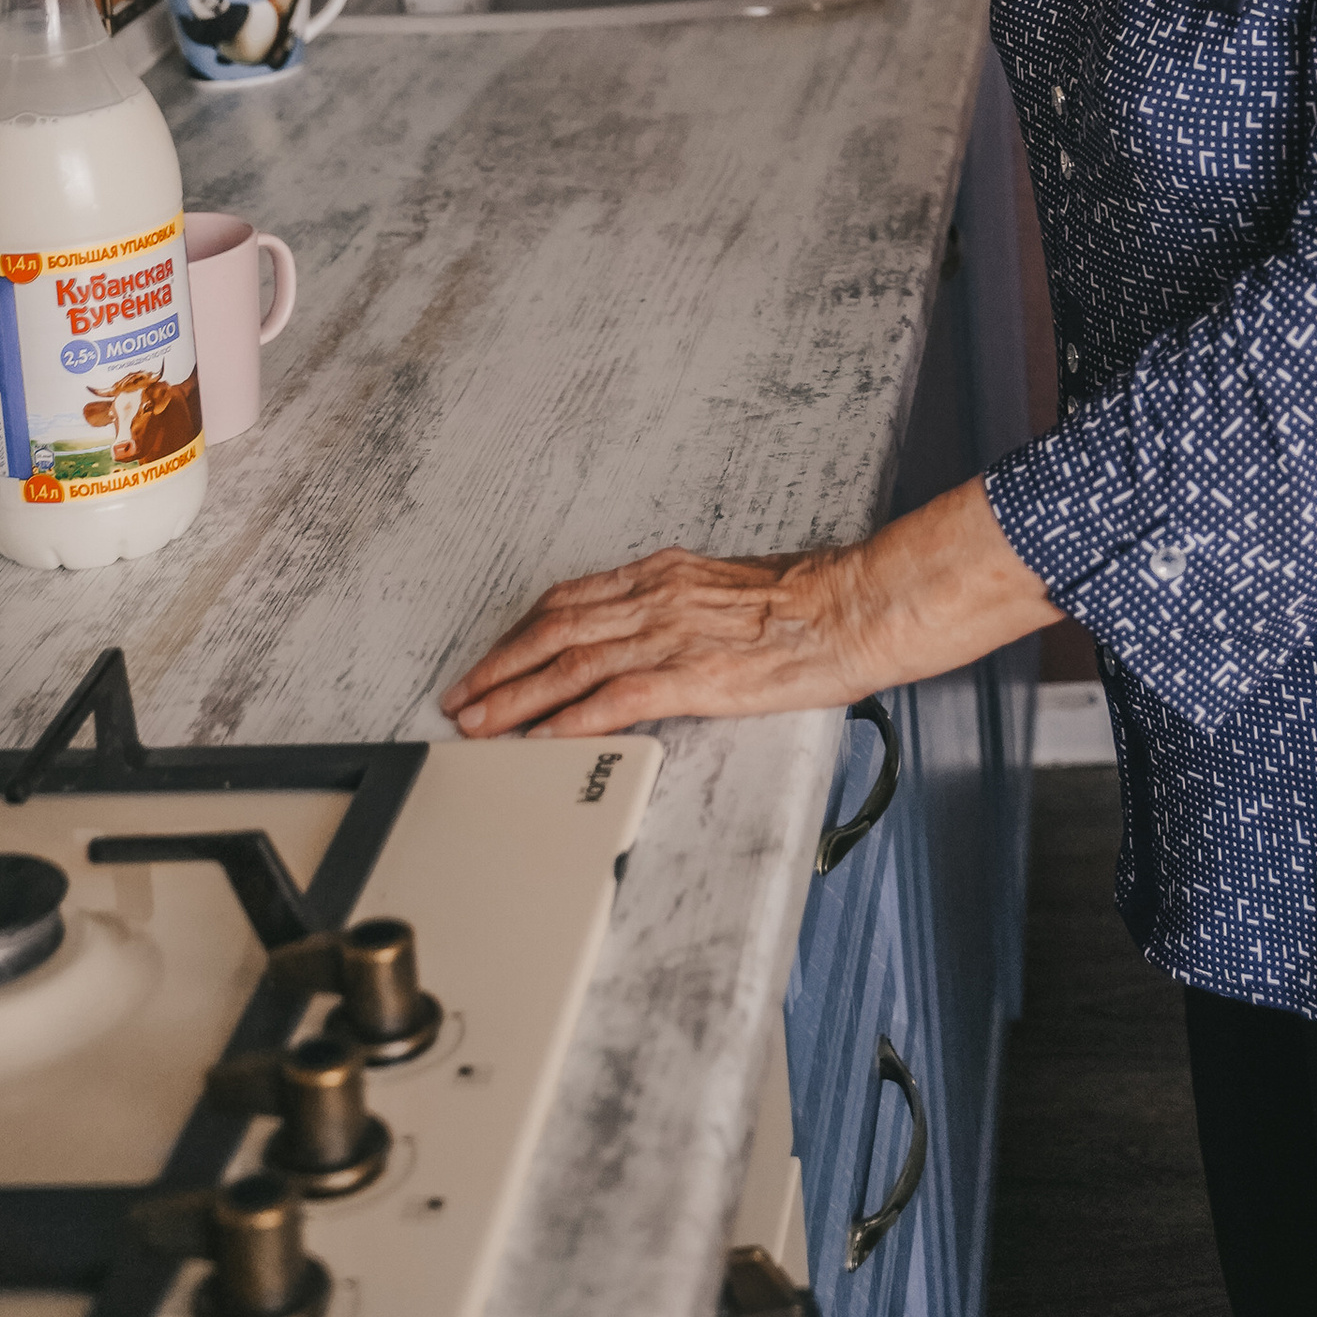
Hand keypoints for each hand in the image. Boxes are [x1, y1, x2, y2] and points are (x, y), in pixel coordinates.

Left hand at [439, 483, 1056, 740]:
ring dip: (516, 696)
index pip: (570, 600)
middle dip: (500, 666)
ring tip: (479, 724)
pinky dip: (568, 720)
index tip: (491, 657)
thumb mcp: (731, 589)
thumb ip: (685, 606)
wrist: (856, 607)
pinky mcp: (691, 675)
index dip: (521, 632)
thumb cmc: (811, 600)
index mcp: (664, 575)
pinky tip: (540, 740)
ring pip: (570, 663)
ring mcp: (670, 634)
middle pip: (554, 628)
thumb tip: (656, 628)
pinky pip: (613, 700)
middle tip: (460, 697)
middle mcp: (656, 597)